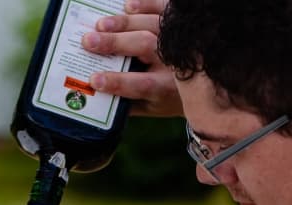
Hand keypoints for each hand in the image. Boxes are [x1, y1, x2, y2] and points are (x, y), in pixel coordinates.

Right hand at [81, 0, 182, 116]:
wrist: (202, 82)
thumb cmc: (168, 97)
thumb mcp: (150, 107)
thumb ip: (127, 104)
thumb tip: (96, 94)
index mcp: (165, 88)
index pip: (142, 84)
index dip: (118, 82)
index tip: (94, 80)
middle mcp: (175, 61)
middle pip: (145, 46)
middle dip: (116, 43)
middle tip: (89, 41)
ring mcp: (179, 40)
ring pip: (152, 25)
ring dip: (125, 23)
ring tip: (101, 24)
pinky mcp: (180, 24)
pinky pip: (164, 9)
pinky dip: (147, 4)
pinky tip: (128, 6)